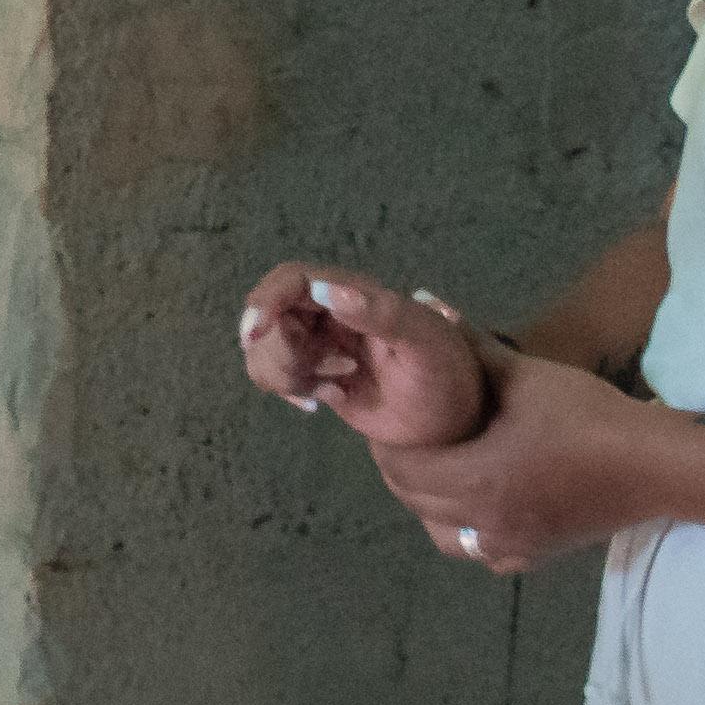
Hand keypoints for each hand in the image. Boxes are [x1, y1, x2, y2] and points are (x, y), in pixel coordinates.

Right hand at [235, 266, 489, 449]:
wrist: (450, 425)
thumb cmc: (445, 377)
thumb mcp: (424, 343)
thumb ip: (380, 313)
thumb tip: (326, 290)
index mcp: (355, 293)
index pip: (293, 280)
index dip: (265, 300)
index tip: (254, 334)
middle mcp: (330, 312)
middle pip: (271, 316)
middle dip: (279, 352)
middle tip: (315, 380)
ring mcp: (319, 344)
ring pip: (266, 346)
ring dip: (282, 373)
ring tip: (326, 392)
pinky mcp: (315, 372)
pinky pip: (274, 372)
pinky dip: (287, 389)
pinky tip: (323, 400)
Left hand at [370, 353, 647, 572]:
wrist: (654, 463)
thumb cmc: (588, 414)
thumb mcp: (527, 374)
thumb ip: (475, 347)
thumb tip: (431, 307)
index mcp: (475, 478)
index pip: (404, 471)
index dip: (388, 449)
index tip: (389, 425)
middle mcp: (486, 521)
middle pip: (418, 504)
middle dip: (405, 474)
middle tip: (408, 444)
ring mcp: (514, 544)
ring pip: (448, 537)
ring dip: (432, 511)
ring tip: (442, 476)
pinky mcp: (540, 553)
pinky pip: (487, 554)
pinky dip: (474, 534)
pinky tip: (483, 509)